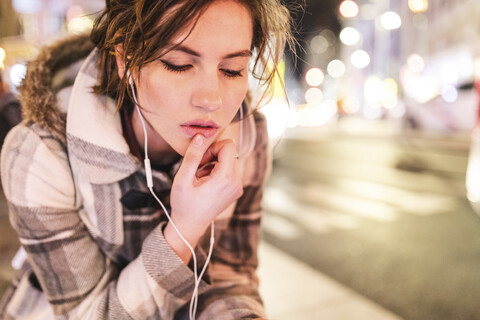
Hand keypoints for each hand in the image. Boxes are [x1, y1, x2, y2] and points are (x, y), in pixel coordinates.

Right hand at [165, 135, 242, 260]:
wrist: (190, 225)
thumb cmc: (184, 204)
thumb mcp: (183, 179)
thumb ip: (193, 156)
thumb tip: (201, 136)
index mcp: (225, 178)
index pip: (228, 146)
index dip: (213, 148)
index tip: (201, 159)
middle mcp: (237, 182)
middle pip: (230, 153)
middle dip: (213, 156)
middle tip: (198, 169)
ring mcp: (238, 187)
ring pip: (230, 161)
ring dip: (215, 164)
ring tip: (201, 178)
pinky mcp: (236, 190)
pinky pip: (231, 171)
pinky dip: (219, 172)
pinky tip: (207, 183)